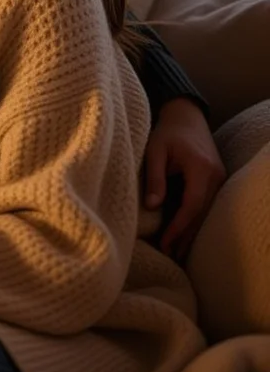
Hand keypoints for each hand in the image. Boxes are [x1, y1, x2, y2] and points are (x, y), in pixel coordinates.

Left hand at [143, 98, 225, 259]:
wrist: (186, 115)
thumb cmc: (166, 132)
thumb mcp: (155, 151)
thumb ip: (154, 177)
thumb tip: (152, 206)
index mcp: (201, 168)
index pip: (192, 205)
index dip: (179, 227)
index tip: (165, 243)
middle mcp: (216, 176)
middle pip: (201, 214)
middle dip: (185, 236)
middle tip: (169, 256)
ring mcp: (219, 179)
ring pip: (206, 212)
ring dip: (191, 232)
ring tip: (176, 252)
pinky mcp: (216, 180)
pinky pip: (206, 205)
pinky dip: (195, 220)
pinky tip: (185, 234)